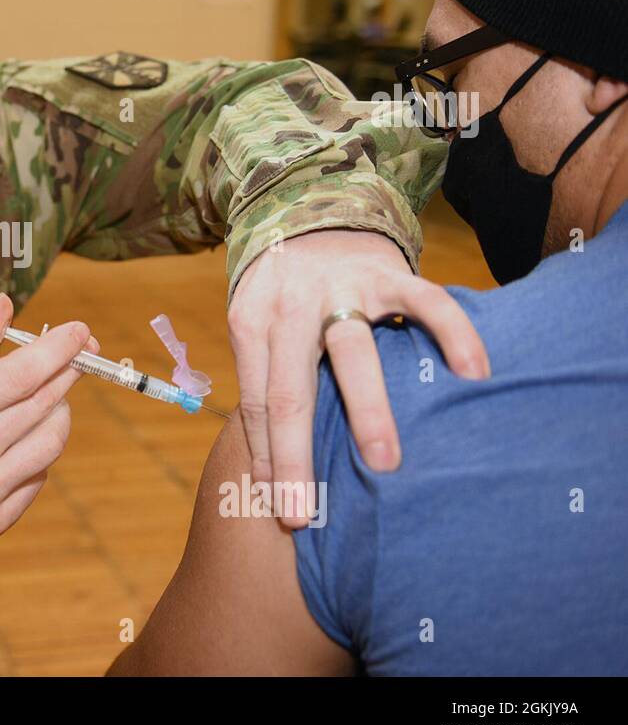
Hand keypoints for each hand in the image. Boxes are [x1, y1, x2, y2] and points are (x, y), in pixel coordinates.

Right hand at [0, 293, 95, 543]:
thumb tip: (7, 305)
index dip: (57, 349)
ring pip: (51, 441)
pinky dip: (39, 450)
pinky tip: (21, 438)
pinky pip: (40, 475)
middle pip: (43, 404)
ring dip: (59, 410)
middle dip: (68, 371)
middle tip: (80, 352)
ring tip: (46, 397)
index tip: (80, 330)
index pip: (22, 375)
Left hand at [228, 229, 488, 526]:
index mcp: (252, 324)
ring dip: (367, 409)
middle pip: (291, 388)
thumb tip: (267, 474)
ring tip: (383, 463)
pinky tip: (473, 373)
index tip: (284, 512)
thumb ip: (266, 385)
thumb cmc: (284, 295)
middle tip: (308, 509)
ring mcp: (340, 288)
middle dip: (297, 453)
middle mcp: (291, 306)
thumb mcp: (258, 329)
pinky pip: (424, 301)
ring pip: (351, 351)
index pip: (259, 404)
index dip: (268, 459)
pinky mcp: (388, 272)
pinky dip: (450, 334)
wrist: (311, 212)